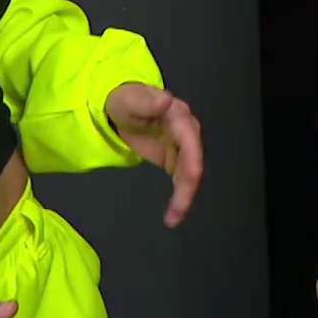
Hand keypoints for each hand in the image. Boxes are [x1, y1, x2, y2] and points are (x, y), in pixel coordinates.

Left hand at [106, 82, 203, 227]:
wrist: (123, 104)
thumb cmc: (125, 100)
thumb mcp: (128, 99)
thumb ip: (145, 101)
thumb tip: (167, 101)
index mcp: (177, 115)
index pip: (190, 140)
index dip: (192, 161)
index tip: (190, 181)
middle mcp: (187, 131)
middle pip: (194, 161)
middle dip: (188, 188)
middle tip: (176, 212)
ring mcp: (184, 145)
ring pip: (190, 174)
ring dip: (184, 197)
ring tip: (173, 219)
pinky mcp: (177, 157)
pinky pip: (182, 179)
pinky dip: (180, 196)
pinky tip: (172, 214)